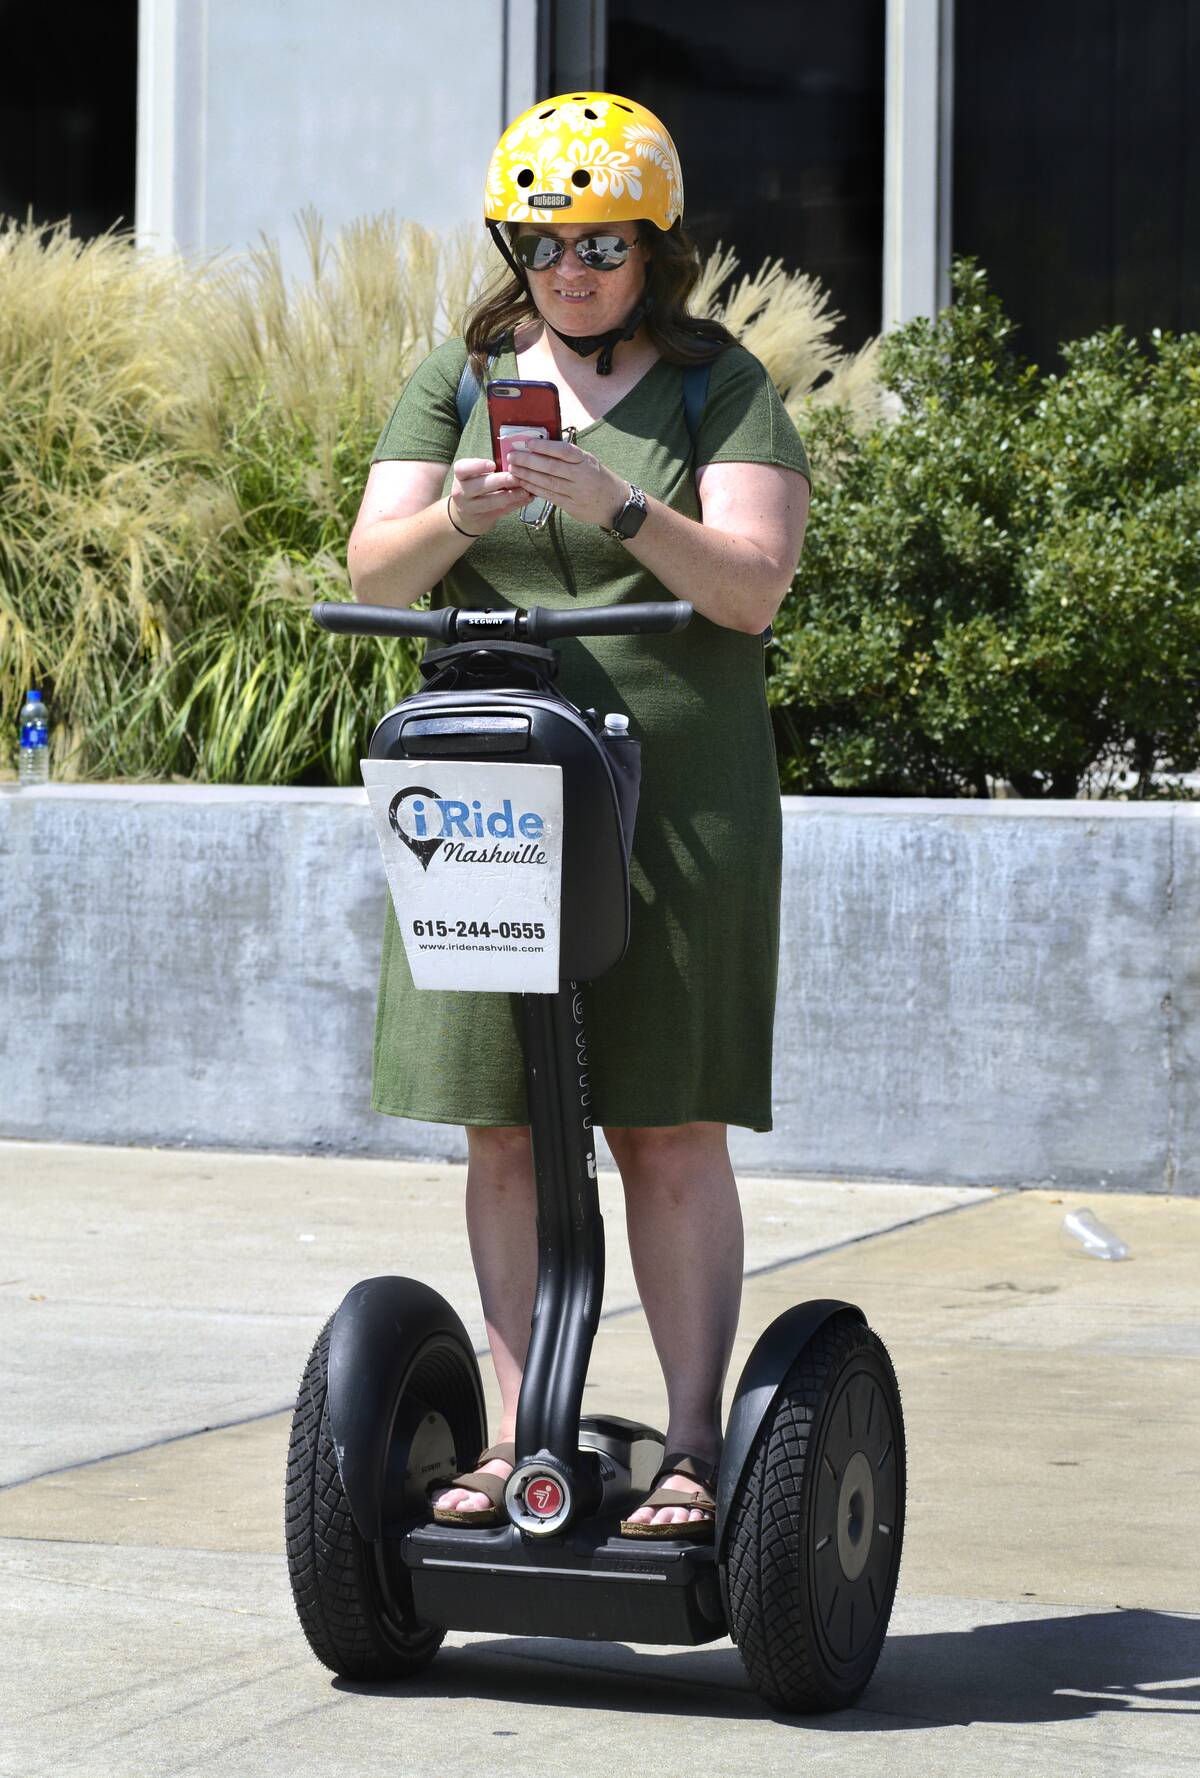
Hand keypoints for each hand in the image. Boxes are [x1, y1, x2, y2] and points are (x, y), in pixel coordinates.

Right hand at [448, 458, 528, 534]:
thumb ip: (488, 468)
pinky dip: (515, 504)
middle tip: (515, 477)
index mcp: (460, 476)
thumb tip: (513, 460)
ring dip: (510, 495)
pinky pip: (501, 511)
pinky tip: (527, 499)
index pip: (463, 469)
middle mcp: (462, 492)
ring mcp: (471, 508)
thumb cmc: (474, 486)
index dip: (477, 466)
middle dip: (500, 481)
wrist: (466, 515)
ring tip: (525, 491)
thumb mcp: (474, 475)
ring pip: (491, 501)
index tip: (492, 465)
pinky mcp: (483, 519)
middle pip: (480, 486)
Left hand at [505, 438, 627, 528]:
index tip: (528, 443)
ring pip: (548, 483)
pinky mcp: (571, 507)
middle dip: (529, 462)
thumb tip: (542, 447)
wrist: (615, 504)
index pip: (563, 451)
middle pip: (551, 468)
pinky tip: (523, 483)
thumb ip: (569, 456)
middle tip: (512, 457)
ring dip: (527, 476)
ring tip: (513, 470)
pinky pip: (550, 496)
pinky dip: (535, 489)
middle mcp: (582, 476)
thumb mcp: (589, 461)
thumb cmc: (598, 478)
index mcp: (586, 461)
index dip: (545, 447)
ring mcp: (576, 493)